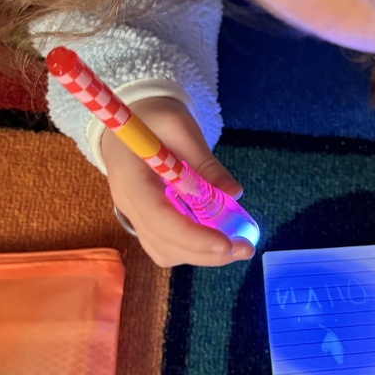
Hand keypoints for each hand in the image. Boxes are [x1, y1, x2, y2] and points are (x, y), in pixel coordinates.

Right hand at [101, 96, 254, 267]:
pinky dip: (193, 248)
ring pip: (166, 251)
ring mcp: (134, 216)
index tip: (226, 245)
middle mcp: (129, 205)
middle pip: (164, 243)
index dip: (193, 237)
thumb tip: (234, 193)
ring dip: (202, 254)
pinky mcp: (146, 221)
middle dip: (206, 252)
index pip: (159, 219)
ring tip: (236, 243)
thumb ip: (206, 163)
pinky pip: (167, 246)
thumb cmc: (155, 120)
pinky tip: (217, 236)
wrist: (132, 120)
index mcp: (132, 180)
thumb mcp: (182, 129)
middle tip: (246, 248)